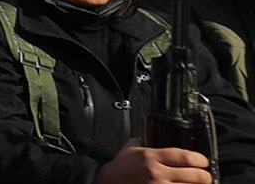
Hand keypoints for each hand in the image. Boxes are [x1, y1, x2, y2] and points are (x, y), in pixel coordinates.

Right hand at [93, 140, 211, 183]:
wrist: (108, 181)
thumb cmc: (121, 166)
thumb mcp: (133, 147)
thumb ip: (148, 140)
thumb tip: (163, 134)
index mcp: (151, 156)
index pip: (185, 157)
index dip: (201, 159)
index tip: (204, 161)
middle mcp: (156, 173)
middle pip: (194, 175)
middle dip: (205, 176)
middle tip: (206, 175)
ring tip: (197, 183)